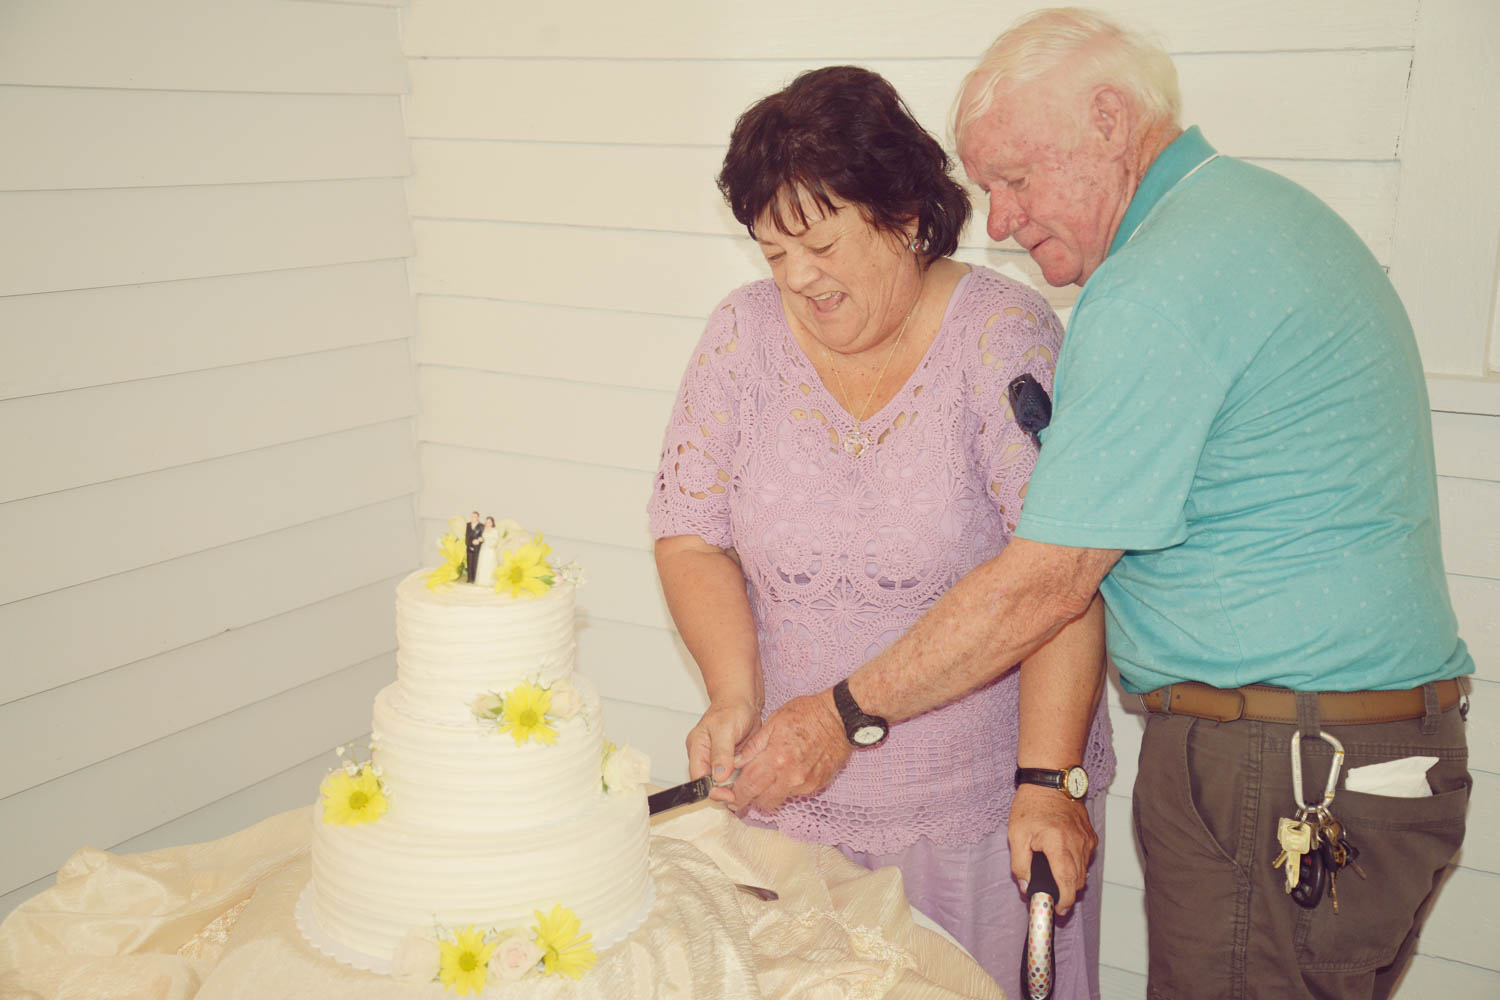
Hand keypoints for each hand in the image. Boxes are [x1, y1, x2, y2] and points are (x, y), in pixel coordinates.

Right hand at [685, 699, 759, 802]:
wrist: (745, 701)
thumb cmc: (732, 708)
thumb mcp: (725, 729)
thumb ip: (721, 753)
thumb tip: (718, 776)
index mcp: (697, 748)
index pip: (698, 778)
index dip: (712, 790)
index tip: (728, 795)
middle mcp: (705, 756)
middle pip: (710, 783)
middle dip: (724, 791)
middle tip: (740, 794)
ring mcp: (719, 759)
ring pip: (723, 782)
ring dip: (734, 786)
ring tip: (746, 786)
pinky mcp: (731, 760)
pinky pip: (735, 776)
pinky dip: (742, 779)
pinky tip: (750, 778)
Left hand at [727, 690, 849, 810]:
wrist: (839, 718)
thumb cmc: (808, 714)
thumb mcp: (773, 722)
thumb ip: (753, 747)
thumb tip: (735, 764)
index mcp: (776, 758)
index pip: (748, 786)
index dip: (736, 795)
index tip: (730, 796)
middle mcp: (791, 776)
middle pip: (762, 801)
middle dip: (751, 798)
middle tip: (747, 789)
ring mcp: (805, 783)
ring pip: (779, 799)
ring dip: (770, 793)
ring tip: (769, 776)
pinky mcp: (817, 785)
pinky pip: (795, 794)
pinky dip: (787, 787)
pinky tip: (787, 771)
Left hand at [1008, 783, 1096, 913]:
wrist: (1050, 781)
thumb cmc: (1031, 805)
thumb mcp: (1016, 835)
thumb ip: (1020, 865)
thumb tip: (1025, 887)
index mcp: (1058, 844)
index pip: (1068, 882)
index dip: (1064, 901)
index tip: (1057, 910)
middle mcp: (1077, 844)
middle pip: (1078, 881)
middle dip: (1067, 895)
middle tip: (1053, 900)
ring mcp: (1087, 840)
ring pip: (1084, 871)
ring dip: (1071, 880)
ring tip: (1055, 880)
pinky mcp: (1090, 836)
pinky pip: (1086, 859)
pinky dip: (1076, 865)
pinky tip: (1062, 861)